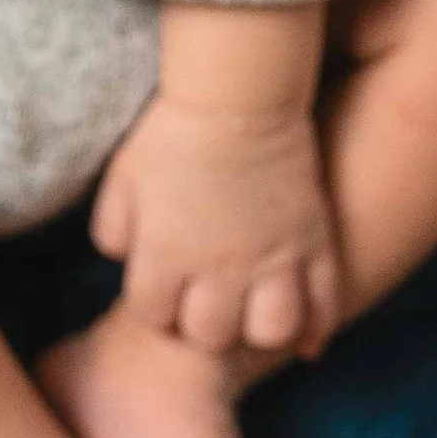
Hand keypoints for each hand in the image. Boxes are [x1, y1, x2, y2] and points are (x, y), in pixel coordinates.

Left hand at [90, 94, 338, 359]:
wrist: (239, 97)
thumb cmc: (173, 136)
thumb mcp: (121, 181)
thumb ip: (113, 232)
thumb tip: (126, 264)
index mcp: (165, 254)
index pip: (154, 317)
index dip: (157, 308)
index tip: (165, 291)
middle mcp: (218, 267)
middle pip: (210, 336)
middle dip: (203, 326)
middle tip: (208, 303)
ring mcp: (272, 258)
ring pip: (270, 331)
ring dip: (259, 330)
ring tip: (253, 315)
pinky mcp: (313, 244)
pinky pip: (324, 304)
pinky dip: (315, 329)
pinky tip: (304, 340)